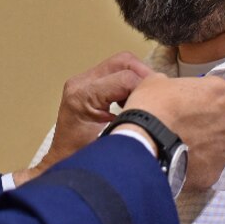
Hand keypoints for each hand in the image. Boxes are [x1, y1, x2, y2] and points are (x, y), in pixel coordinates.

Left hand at [14, 52, 150, 184]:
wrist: (64, 162)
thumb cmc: (84, 157)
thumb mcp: (112, 140)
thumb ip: (132, 121)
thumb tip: (158, 105)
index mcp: (83, 95)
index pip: (126, 78)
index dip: (147, 88)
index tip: (160, 103)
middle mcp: (80, 83)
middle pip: (123, 61)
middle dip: (144, 76)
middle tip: (157, 95)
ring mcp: (81, 82)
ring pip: (120, 64)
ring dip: (137, 78)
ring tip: (145, 100)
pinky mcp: (85, 85)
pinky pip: (113, 72)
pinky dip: (128, 82)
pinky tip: (133, 101)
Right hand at [122, 73, 224, 189]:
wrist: (143, 141)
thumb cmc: (152, 106)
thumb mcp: (156, 81)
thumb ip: (172, 84)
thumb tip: (170, 91)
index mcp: (222, 92)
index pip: (215, 92)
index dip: (197, 98)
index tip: (182, 105)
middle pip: (221, 119)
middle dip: (205, 123)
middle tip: (180, 126)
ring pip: (215, 145)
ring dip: (201, 145)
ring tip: (176, 147)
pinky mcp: (215, 172)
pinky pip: (205, 166)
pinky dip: (194, 165)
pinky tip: (175, 162)